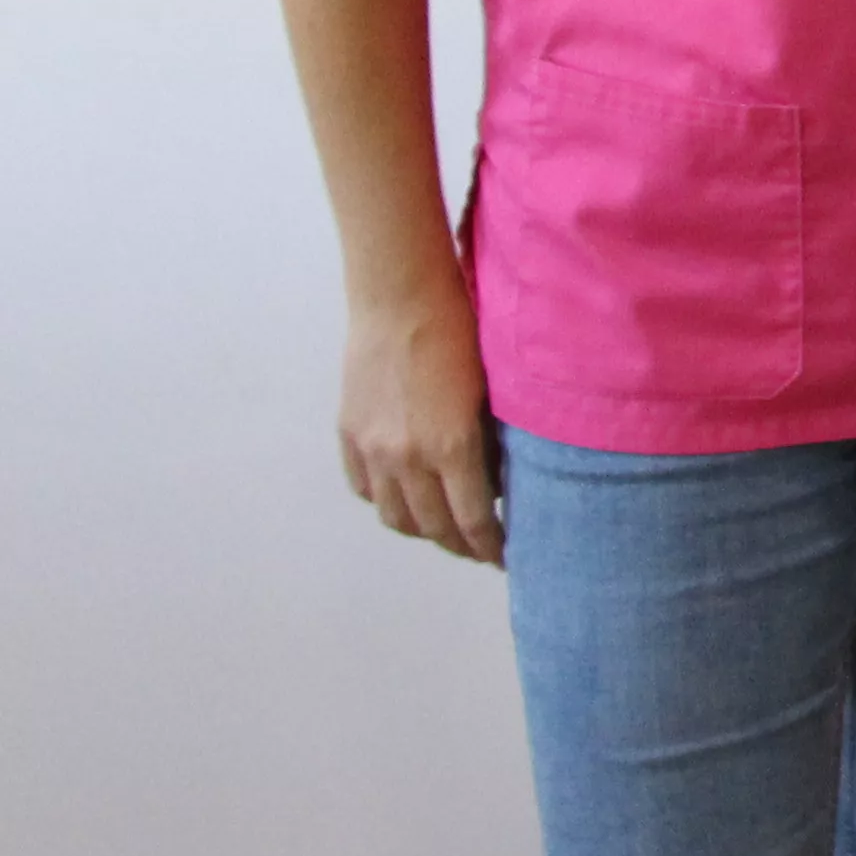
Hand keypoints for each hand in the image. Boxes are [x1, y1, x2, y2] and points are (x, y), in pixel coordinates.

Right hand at [341, 285, 501, 563]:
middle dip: (461, 545)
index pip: (474, 520)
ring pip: (395, 516)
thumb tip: (498, 486)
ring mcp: (373, 448)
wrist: (402, 298)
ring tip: (445, 530)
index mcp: (452, 446)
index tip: (505, 558)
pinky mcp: (349, 434)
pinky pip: (366, 489)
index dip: (491, 547)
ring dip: (422, 530)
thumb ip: (493, 445)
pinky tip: (407, 499)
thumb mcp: (492, 393)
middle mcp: (408, 456)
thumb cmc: (463, 333)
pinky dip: (388, 502)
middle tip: (480, 549)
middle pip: (434, 527)